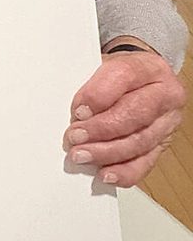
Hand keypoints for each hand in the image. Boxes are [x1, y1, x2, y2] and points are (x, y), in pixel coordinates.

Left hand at [64, 46, 186, 186]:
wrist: (141, 79)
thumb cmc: (118, 74)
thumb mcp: (102, 65)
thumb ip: (90, 85)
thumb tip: (77, 113)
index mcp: (149, 68)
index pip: (124, 77)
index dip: (98, 95)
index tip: (78, 110)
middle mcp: (165, 95)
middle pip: (134, 114)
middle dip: (101, 129)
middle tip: (74, 137)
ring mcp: (166, 122)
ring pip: (139, 142)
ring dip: (106, 152)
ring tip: (82, 155)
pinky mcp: (162, 144)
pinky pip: (145, 162)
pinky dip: (124, 171)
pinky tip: (106, 174)